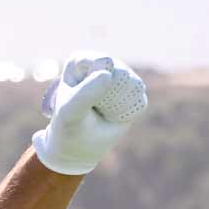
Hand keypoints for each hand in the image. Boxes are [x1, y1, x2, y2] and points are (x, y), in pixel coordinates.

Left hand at [30, 53, 147, 175]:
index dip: (95, 84)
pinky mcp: (133, 92)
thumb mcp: (70, 113)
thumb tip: (108, 75)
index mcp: (81, 61)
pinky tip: (112, 116)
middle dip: (108, 98)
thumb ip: (84, 94)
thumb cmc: (68, 127)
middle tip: (92, 108)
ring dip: (118, 106)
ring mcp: (120, 76)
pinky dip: (127, 114)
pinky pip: (140, 100)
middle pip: (121, 73)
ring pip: (134, 85)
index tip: (81, 98)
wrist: (77, 147)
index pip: (102, 62)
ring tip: (101, 112)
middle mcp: (102, 64)